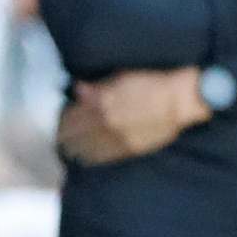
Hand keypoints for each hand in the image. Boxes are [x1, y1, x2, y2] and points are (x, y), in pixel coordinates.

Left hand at [57, 68, 206, 166]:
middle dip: (65, 136)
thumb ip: (98, 86)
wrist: (179, 100)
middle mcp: (107, 123)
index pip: (73, 115)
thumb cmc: (152, 82)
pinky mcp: (130, 149)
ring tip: (66, 150)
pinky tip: (83, 159)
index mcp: (103, 102)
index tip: (59, 119)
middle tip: (58, 139)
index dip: (63, 118)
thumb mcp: (122, 77)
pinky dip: (91, 158)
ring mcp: (118, 138)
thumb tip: (77, 89)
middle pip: (76, 134)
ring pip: (87, 148)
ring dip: (74, 150)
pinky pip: (104, 157)